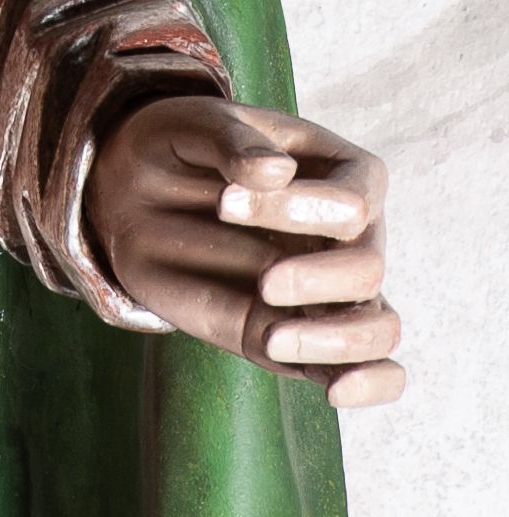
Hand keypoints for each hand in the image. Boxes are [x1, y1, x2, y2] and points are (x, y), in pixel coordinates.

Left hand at [86, 95, 403, 404]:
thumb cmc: (180, 148)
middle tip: (264, 281)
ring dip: (335, 339)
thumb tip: (278, 171)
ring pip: (379, 326)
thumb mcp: (195, 126)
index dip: (300, 210)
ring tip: (274, 340)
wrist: (137, 192)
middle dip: (318, 278)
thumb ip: (233, 142)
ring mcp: (329, 288)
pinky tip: (334, 390)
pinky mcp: (301, 333)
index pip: (354, 200)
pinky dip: (368, 383)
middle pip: (368, 267)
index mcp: (339, 171)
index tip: (224, 202)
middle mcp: (350, 233)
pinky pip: (368, 368)